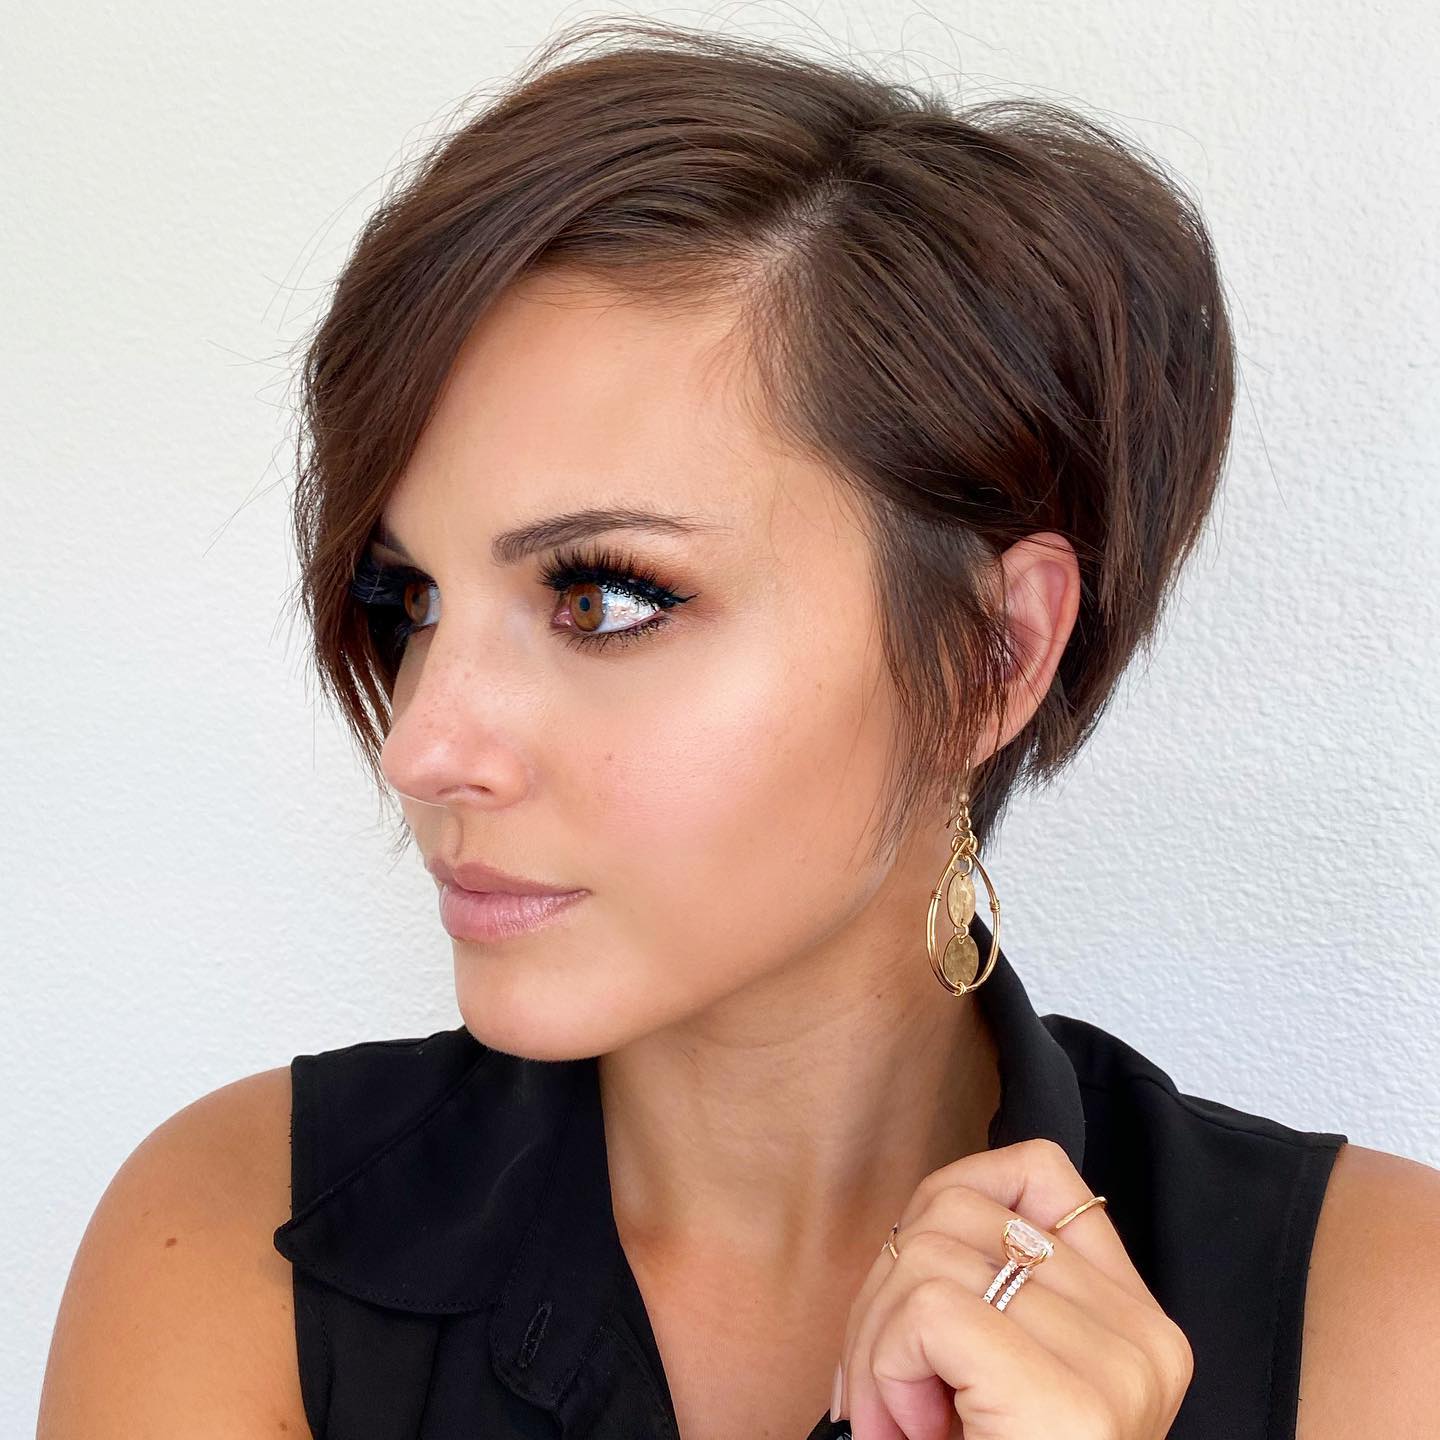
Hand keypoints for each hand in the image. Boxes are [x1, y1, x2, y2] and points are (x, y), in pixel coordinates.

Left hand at [833, 1138, 1192, 1439]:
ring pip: (933, 1248)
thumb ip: (986, 1295)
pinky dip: (884, 1364)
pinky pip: (930, 1306)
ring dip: (877, 1336)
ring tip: (897, 1419)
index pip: (1037, 1170)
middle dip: (886, 1285)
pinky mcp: (1069, 1399)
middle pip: (961, 1205)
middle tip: (885, 1386)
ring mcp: (1116, 1364)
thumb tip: (922, 1219)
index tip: (916, 1292)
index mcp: (1134, 1323)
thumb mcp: (992, 1382)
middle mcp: (1141, 1335)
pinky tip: (905, 1432)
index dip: (946, 1203)